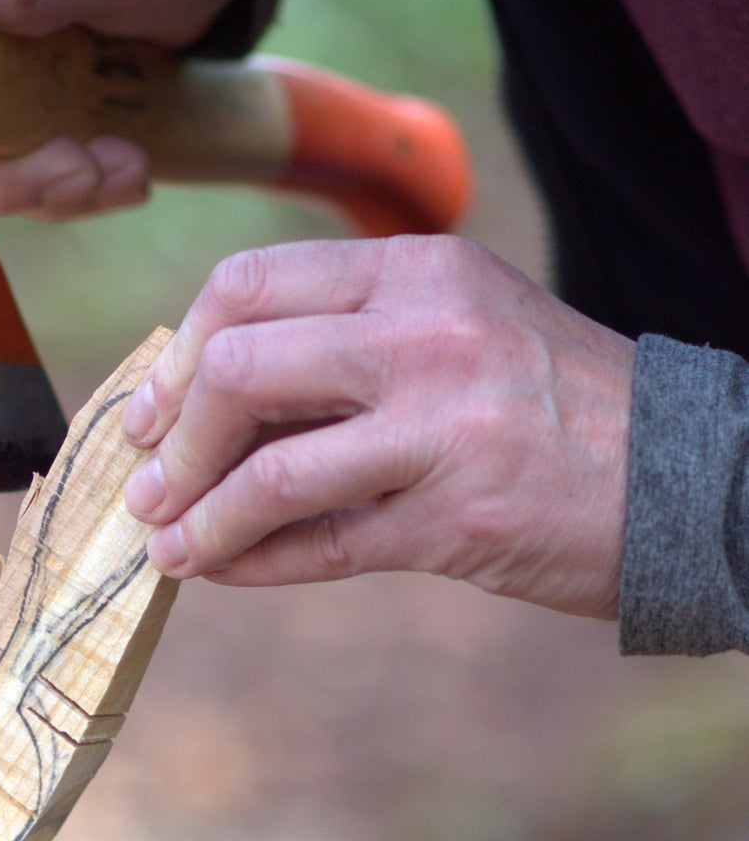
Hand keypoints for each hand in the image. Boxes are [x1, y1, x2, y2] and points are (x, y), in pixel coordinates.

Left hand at [120, 236, 635, 617]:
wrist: (691, 473)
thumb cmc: (546, 398)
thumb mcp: (456, 324)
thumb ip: (343, 338)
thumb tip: (202, 391)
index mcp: (416, 269)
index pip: (247, 285)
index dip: (179, 353)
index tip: (152, 409)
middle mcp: (428, 334)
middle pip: (239, 368)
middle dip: (173, 437)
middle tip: (149, 480)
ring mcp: (446, 427)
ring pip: (270, 472)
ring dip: (199, 516)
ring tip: (167, 544)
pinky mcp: (462, 518)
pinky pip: (322, 546)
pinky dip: (253, 563)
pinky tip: (221, 571)